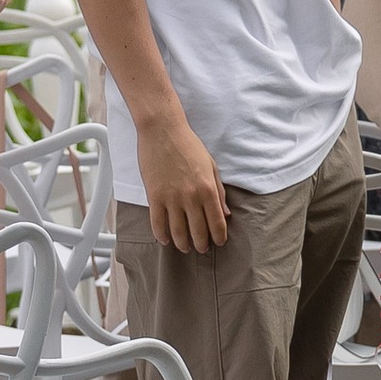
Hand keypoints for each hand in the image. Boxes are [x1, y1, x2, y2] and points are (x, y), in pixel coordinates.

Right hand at [138, 103, 227, 252]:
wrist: (163, 130)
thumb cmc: (188, 145)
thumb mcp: (211, 166)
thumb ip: (219, 192)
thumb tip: (226, 213)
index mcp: (208, 189)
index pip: (217, 223)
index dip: (219, 237)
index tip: (218, 242)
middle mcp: (191, 197)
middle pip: (198, 233)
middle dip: (202, 245)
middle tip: (202, 248)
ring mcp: (172, 198)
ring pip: (178, 232)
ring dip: (183, 244)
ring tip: (185, 247)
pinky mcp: (154, 196)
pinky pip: (158, 224)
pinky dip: (162, 236)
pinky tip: (165, 240)